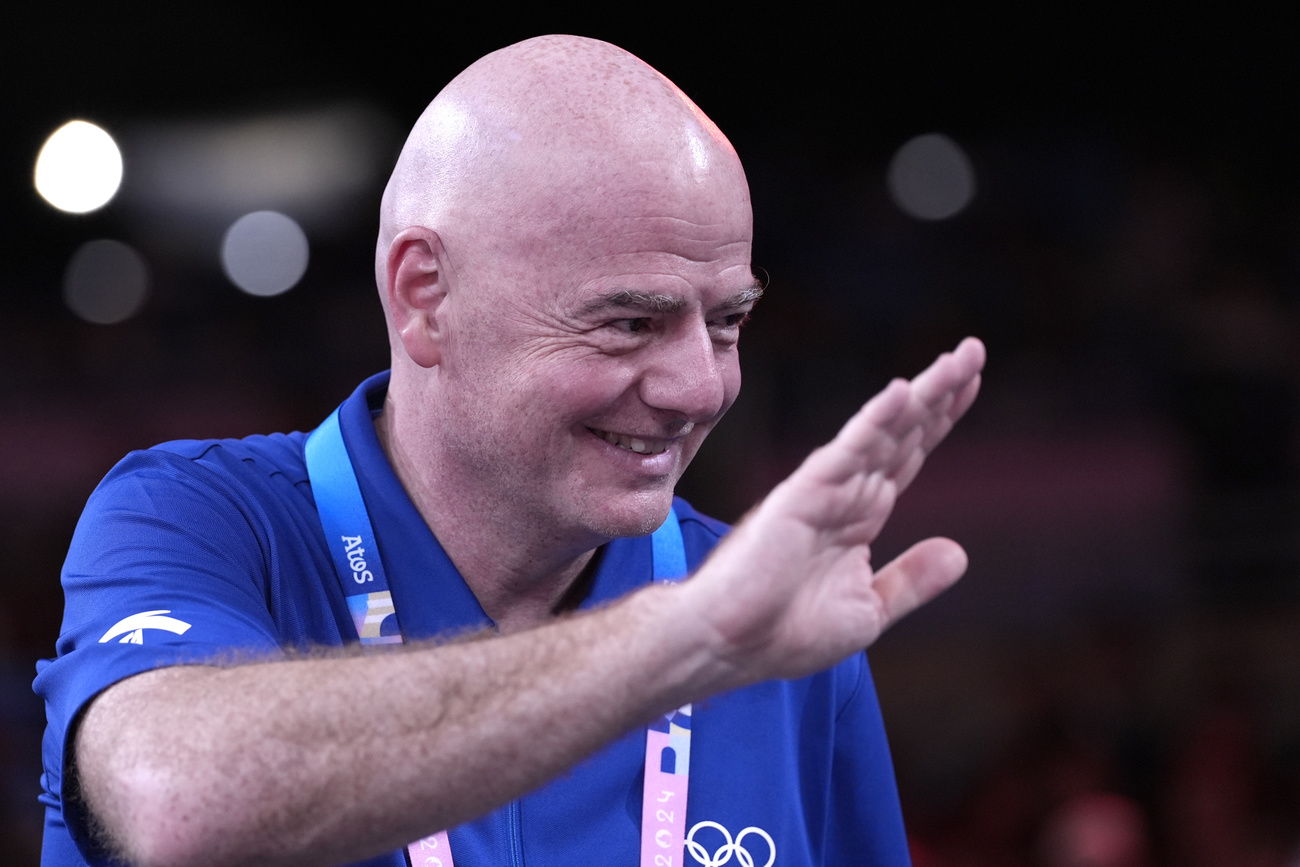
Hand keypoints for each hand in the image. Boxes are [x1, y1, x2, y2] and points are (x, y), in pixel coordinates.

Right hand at [683, 337, 984, 684]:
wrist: (729, 646)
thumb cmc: (784, 632)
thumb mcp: (869, 609)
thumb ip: (912, 580)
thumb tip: (961, 552)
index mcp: (858, 516)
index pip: (907, 455)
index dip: (940, 418)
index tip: (972, 380)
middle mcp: (844, 494)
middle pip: (902, 433)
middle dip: (940, 392)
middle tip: (974, 350)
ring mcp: (823, 490)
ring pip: (881, 433)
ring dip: (921, 396)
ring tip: (958, 360)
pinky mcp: (801, 496)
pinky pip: (845, 453)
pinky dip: (874, 422)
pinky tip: (903, 393)